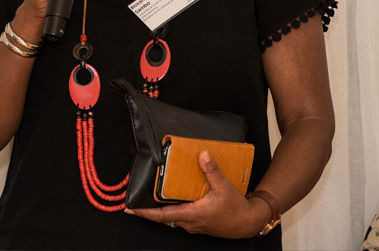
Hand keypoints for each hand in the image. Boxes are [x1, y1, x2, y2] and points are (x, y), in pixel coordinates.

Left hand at [126, 150, 271, 238]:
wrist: (248, 224)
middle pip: (163, 215)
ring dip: (163, 205)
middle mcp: (189, 222)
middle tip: (139, 195)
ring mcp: (193, 224)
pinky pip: (181, 215)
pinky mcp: (198, 223)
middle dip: (150, 206)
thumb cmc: (236, 210)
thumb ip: (211, 171)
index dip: (144, 212)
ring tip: (156, 191)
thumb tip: (202, 155)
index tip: (130, 208)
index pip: (161, 216)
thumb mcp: (223, 187)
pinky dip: (175, 205)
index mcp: (191, 215)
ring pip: (172, 215)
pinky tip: (177, 195)